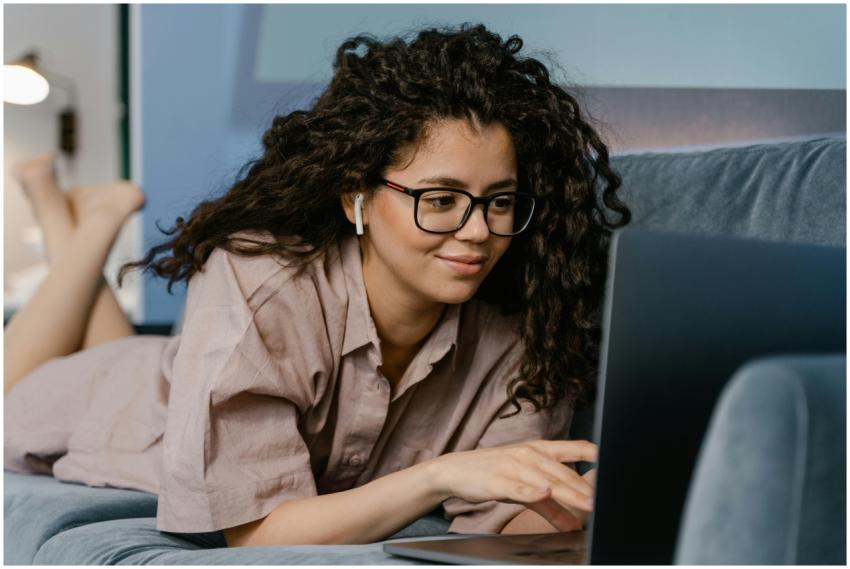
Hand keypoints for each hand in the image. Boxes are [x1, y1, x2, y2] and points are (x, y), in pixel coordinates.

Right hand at [427, 440, 597, 531]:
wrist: (457, 470)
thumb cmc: (494, 474)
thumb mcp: (526, 487)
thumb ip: (552, 507)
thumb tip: (575, 526)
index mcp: (541, 449)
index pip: (577, 447)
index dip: (598, 454)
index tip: (618, 461)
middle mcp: (531, 454)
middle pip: (566, 472)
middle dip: (587, 488)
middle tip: (606, 501)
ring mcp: (516, 466)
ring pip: (548, 481)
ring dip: (569, 493)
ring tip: (589, 504)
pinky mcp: (500, 480)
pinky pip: (520, 487)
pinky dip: (532, 490)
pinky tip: (545, 493)